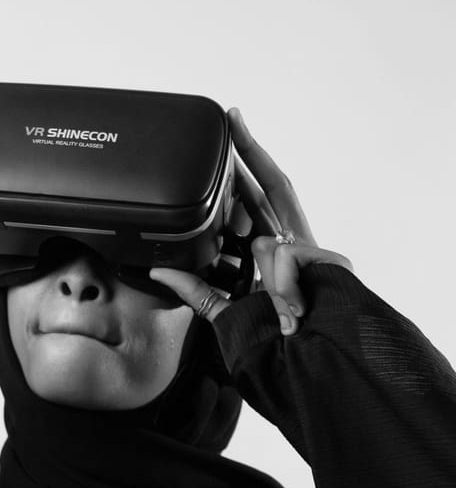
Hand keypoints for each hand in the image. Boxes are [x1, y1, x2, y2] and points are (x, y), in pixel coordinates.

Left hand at [151, 108, 351, 335]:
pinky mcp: (331, 260)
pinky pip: (285, 255)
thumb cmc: (273, 341)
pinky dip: (280, 280)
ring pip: (272, 222)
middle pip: (269, 186)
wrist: (311, 368)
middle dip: (248, 152)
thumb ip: (194, 289)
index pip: (253, 201)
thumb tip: (156, 271)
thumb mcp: (224, 310)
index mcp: (268, 253)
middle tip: (231, 120)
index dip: (241, 171)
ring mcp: (312, 250)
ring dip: (262, 254)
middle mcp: (290, 244)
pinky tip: (290, 302)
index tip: (225, 140)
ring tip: (271, 278)